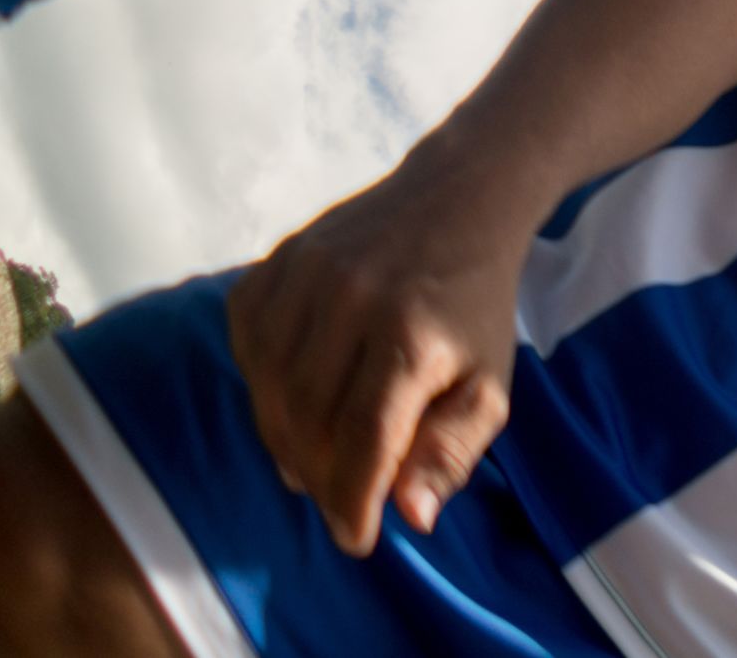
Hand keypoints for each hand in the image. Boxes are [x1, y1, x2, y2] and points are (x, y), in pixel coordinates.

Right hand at [228, 167, 529, 554]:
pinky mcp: (275, 261)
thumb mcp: (490, 381)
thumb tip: (408, 515)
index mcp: (413, 334)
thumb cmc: (475, 302)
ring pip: (267, 391)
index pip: (363, 441)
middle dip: (319, 476)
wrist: (460, 197)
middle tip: (339, 493)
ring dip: (284, 440)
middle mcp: (353, 300)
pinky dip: (262, 385)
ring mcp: (308, 274)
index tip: (358, 538)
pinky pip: (246, 346)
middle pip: (306, 422)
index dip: (353, 501)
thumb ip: (452, 450)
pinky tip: (294, 395)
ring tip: (314, 456)